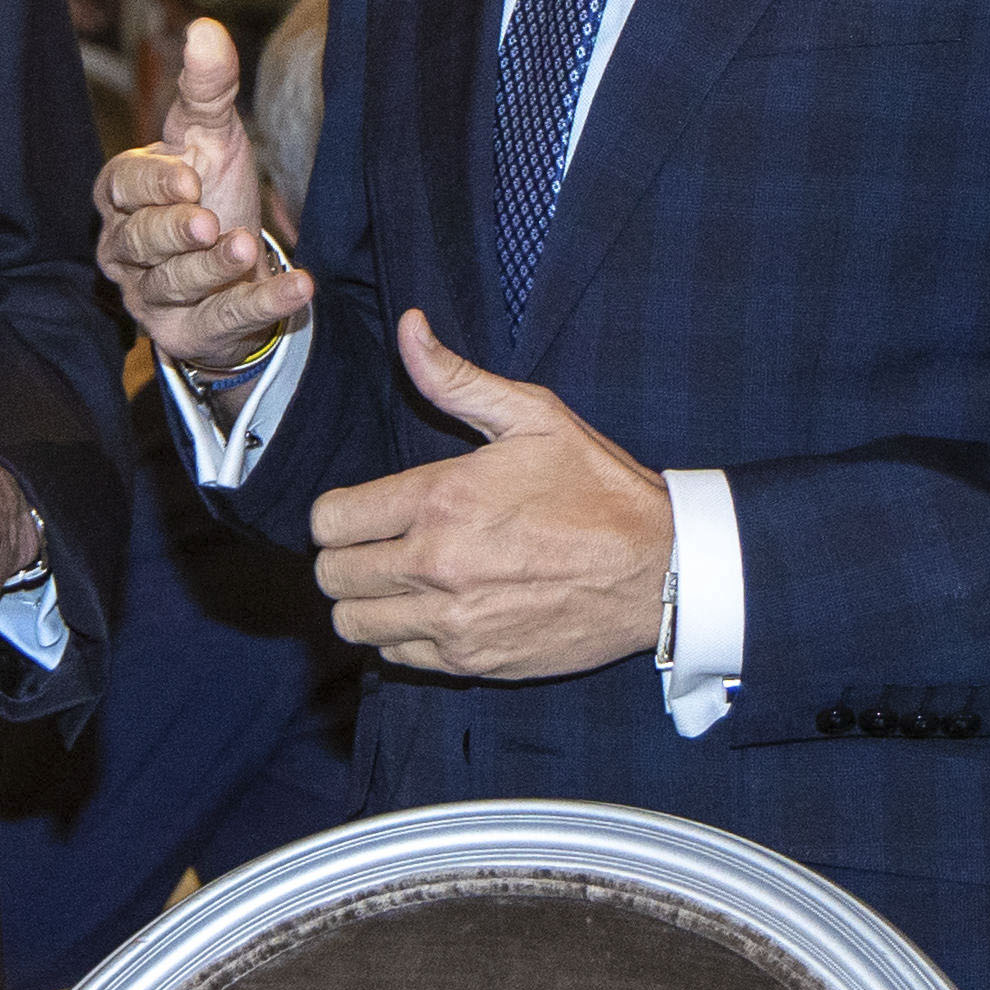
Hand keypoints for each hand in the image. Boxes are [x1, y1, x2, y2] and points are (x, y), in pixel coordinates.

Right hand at [95, 18, 311, 374]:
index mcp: (121, 195)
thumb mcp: (211, 134)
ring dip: (213, 269)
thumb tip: (206, 28)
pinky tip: (299, 287)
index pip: (122, 186)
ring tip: (247, 247)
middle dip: (174, 232)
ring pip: (175, 284)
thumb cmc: (211, 187)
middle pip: (140, 240)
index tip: (187, 180)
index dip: (153, 185)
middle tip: (208, 222)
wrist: (238, 263)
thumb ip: (208, 87)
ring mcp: (152, 297)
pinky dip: (261, 305)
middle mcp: (125, 249)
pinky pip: (222, 320)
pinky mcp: (188, 335)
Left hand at [309, 310, 670, 681]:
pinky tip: (429, 609)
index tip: (357, 510)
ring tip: (393, 580)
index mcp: (440, 500)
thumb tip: (409, 328)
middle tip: (373, 544)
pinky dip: (400, 636)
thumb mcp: (532, 415)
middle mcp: (437, 565)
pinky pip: (398, 658)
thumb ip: (455, 378)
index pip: (330, 521)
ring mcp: (453, 620)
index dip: (335, 513)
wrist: (659, 568)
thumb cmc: (597, 487)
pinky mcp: (473, 661)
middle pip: (332, 576)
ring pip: (354, 624)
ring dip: (364, 600)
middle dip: (343, 556)